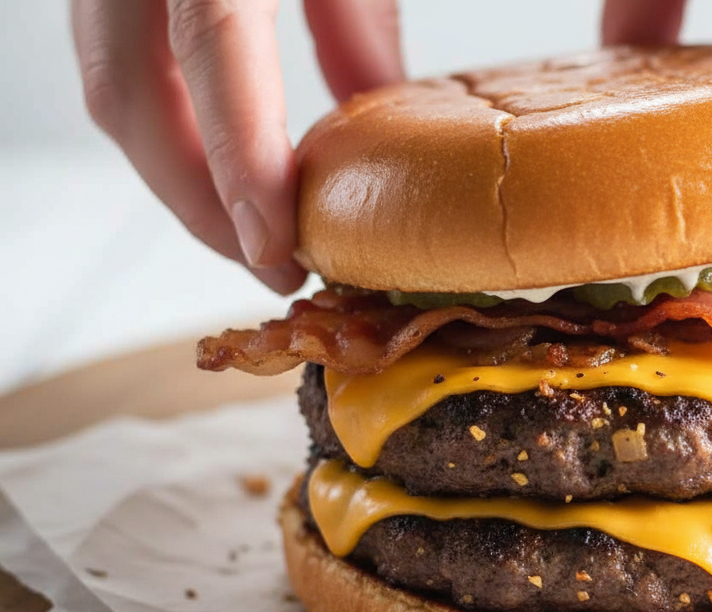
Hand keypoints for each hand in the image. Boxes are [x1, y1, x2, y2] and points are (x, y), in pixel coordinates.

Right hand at [71, 0, 404, 293]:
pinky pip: (114, 66)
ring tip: (250, 238)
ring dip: (179, 177)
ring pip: (113, 89)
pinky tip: (218, 176)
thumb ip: (357, 18)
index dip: (238, 154)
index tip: (272, 246)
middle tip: (270, 266)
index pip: (213, 46)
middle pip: (132, 93)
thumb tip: (377, 110)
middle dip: (197, 202)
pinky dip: (166, 130)